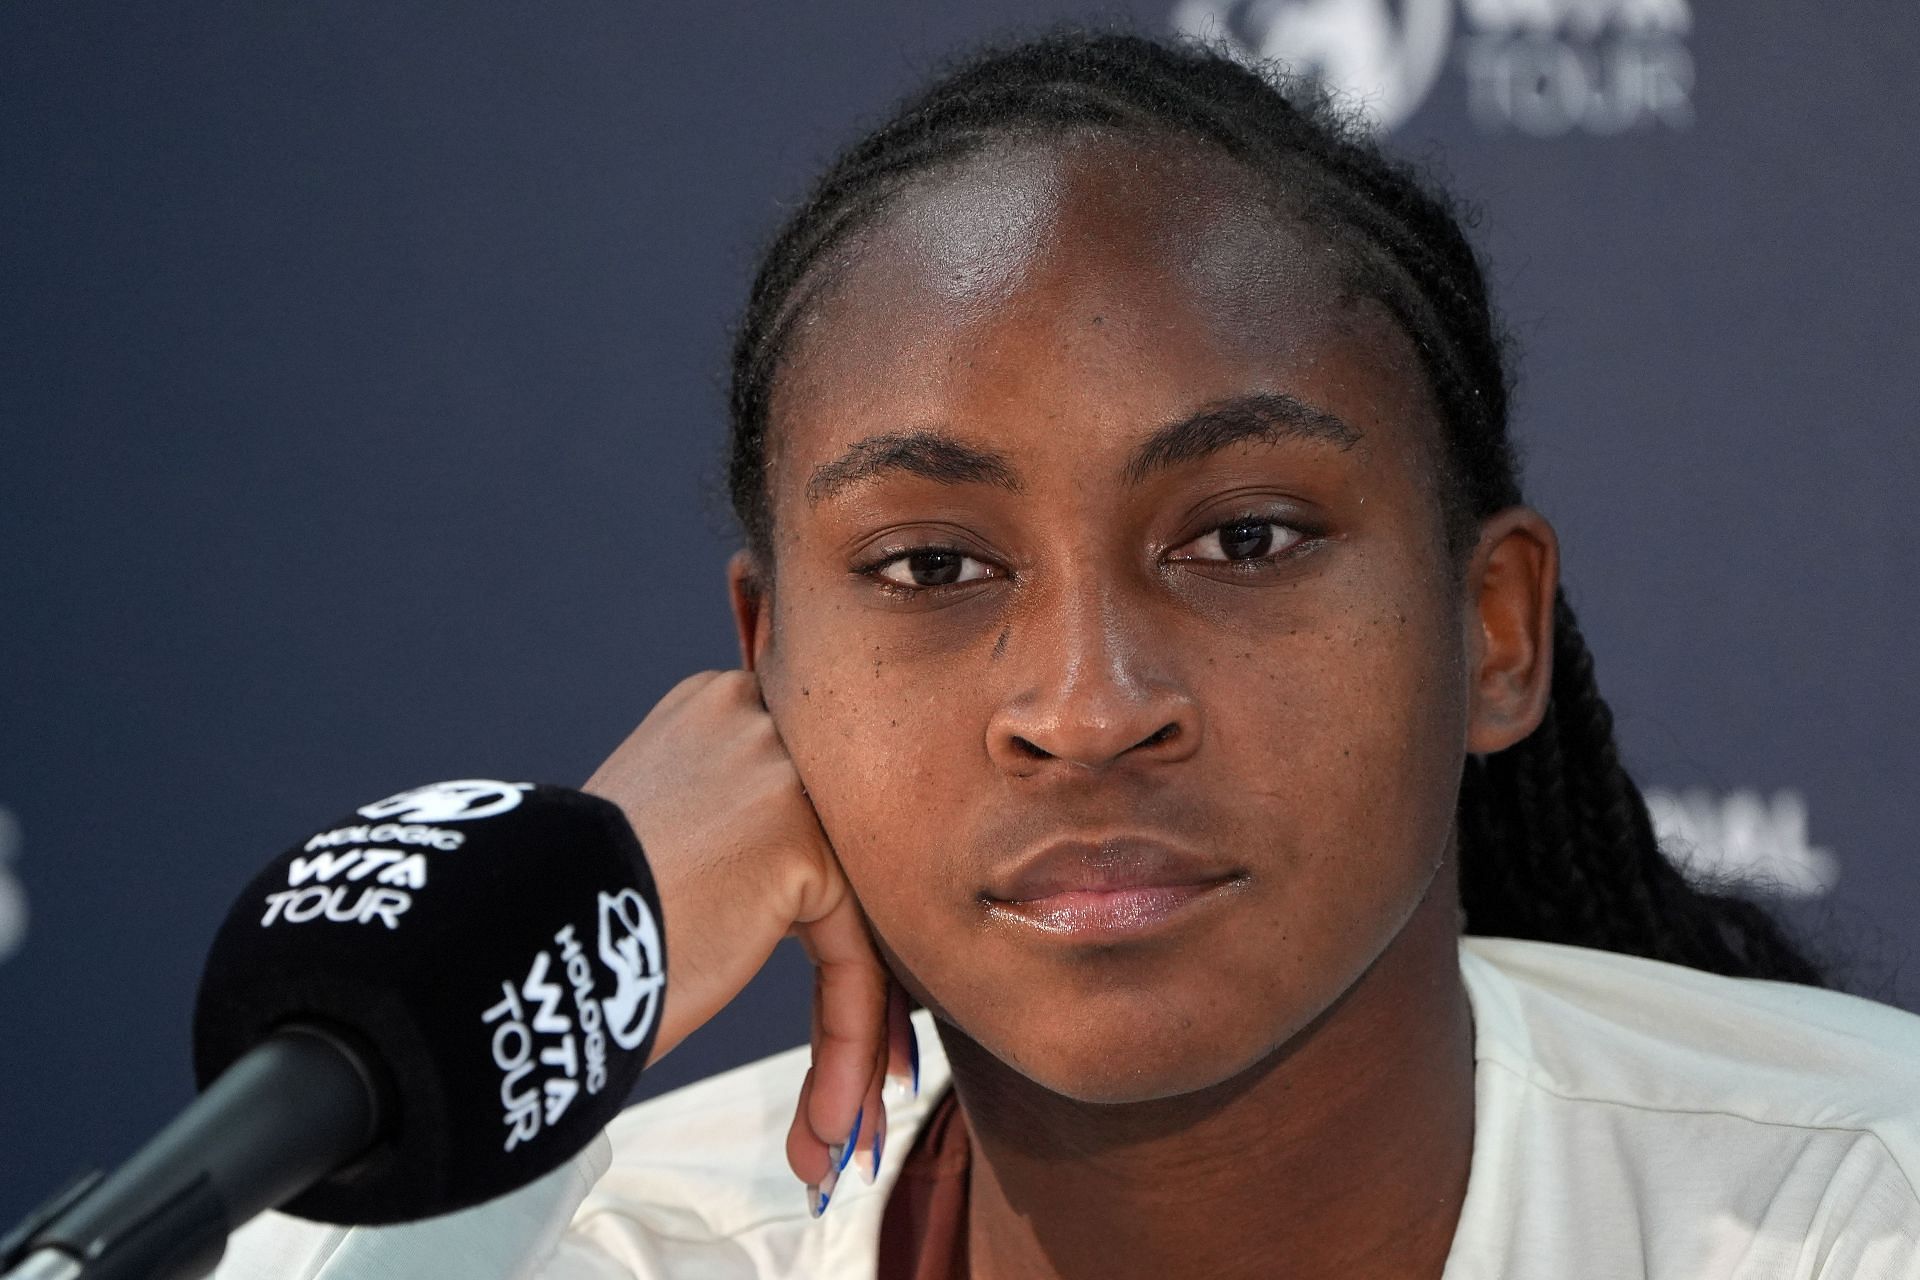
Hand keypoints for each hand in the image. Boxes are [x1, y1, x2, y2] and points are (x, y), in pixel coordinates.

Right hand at [583, 671, 911, 1208]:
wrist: (506, 945)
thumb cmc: (554, 924)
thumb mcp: (652, 842)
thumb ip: (724, 844)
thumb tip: (775, 908)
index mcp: (718, 714)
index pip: (800, 828)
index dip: (818, 929)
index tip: (819, 1007)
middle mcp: (757, 720)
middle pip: (837, 873)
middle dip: (849, 995)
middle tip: (843, 1094)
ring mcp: (782, 772)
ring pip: (850, 925)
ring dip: (847, 1044)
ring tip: (828, 1137)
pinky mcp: (802, 840)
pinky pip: (849, 961)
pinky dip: (843, 1047)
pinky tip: (827, 1128)